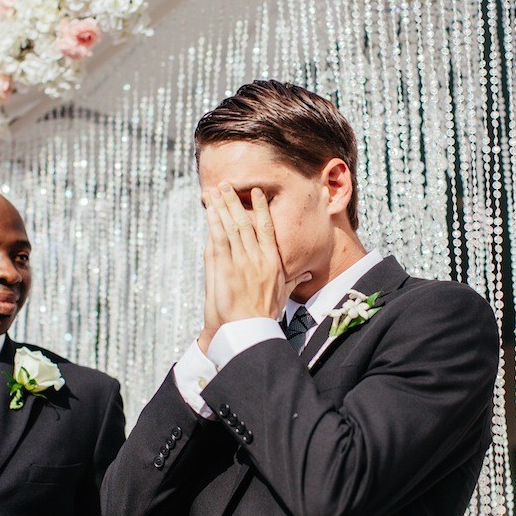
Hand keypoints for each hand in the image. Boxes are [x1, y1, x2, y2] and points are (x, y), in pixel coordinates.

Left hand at [198, 183, 309, 352]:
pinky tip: (209, 211)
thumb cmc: (264, 315)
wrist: (248, 331)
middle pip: (245, 222)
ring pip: (230, 227)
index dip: (261, 207)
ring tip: (214, 191)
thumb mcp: (283, 295)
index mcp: (272, 262)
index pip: (267, 228)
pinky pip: (218, 240)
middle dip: (234, 201)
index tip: (255, 192)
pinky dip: (213, 224)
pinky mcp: (224, 269)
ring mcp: (240, 262)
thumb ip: (293, 280)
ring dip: (220, 207)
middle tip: (225, 185)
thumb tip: (306, 274)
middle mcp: (257, 258)